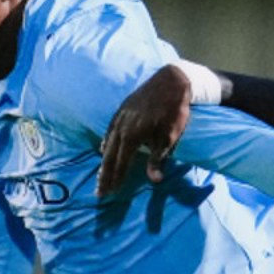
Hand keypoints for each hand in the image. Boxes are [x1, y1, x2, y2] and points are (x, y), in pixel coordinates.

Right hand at [98, 63, 193, 197]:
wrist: (171, 81)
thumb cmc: (173, 111)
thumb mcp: (169, 137)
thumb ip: (158, 159)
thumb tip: (154, 180)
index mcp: (132, 136)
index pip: (120, 163)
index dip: (115, 179)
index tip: (110, 192)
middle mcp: (121, 128)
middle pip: (110, 156)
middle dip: (105, 175)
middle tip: (100, 192)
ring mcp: (119, 118)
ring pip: (107, 143)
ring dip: (104, 161)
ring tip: (100, 175)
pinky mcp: (122, 110)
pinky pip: (109, 131)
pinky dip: (105, 143)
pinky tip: (103, 148)